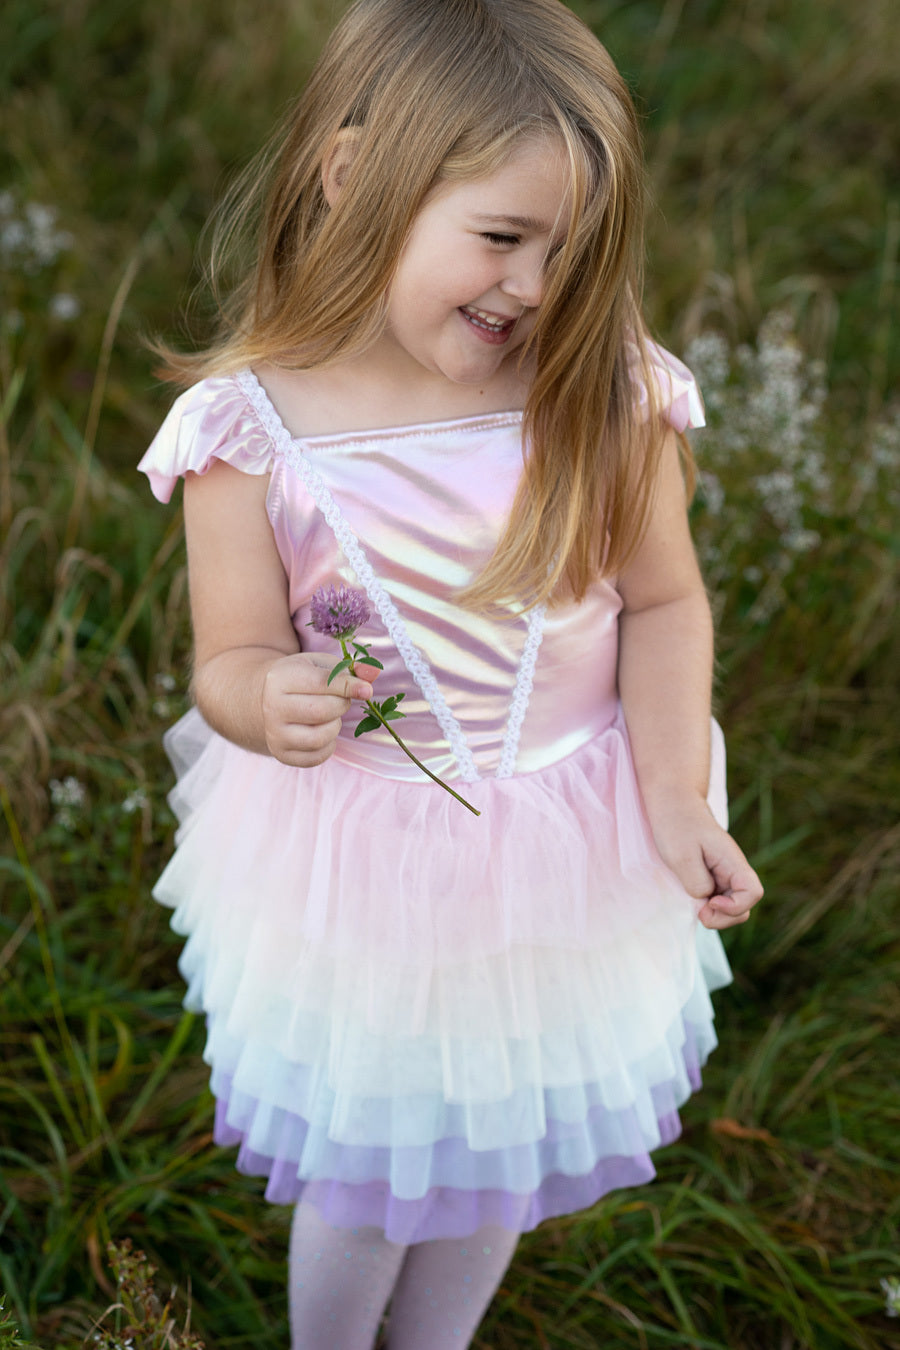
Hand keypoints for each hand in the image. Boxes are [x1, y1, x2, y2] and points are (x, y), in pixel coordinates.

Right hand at [261, 652, 377, 766]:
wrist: (268, 699)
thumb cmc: (302, 678)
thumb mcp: (321, 665)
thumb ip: (350, 669)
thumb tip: (374, 673)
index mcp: (281, 678)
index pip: (321, 683)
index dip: (348, 687)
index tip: (367, 690)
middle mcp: (272, 707)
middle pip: (321, 712)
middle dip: (341, 705)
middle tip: (341, 700)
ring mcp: (274, 734)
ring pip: (318, 738)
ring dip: (335, 727)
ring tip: (330, 716)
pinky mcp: (281, 753)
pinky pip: (316, 757)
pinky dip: (329, 746)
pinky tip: (324, 731)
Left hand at [644, 791, 763, 930]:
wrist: (672, 804)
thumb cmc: (676, 826)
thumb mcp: (681, 856)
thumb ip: (697, 882)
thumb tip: (706, 898)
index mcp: (732, 861)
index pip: (753, 892)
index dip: (735, 906)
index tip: (710, 901)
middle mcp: (733, 870)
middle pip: (744, 907)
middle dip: (723, 918)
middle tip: (698, 912)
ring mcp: (724, 875)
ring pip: (732, 907)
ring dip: (715, 915)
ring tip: (694, 907)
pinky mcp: (713, 878)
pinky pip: (718, 900)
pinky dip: (707, 907)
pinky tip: (692, 900)